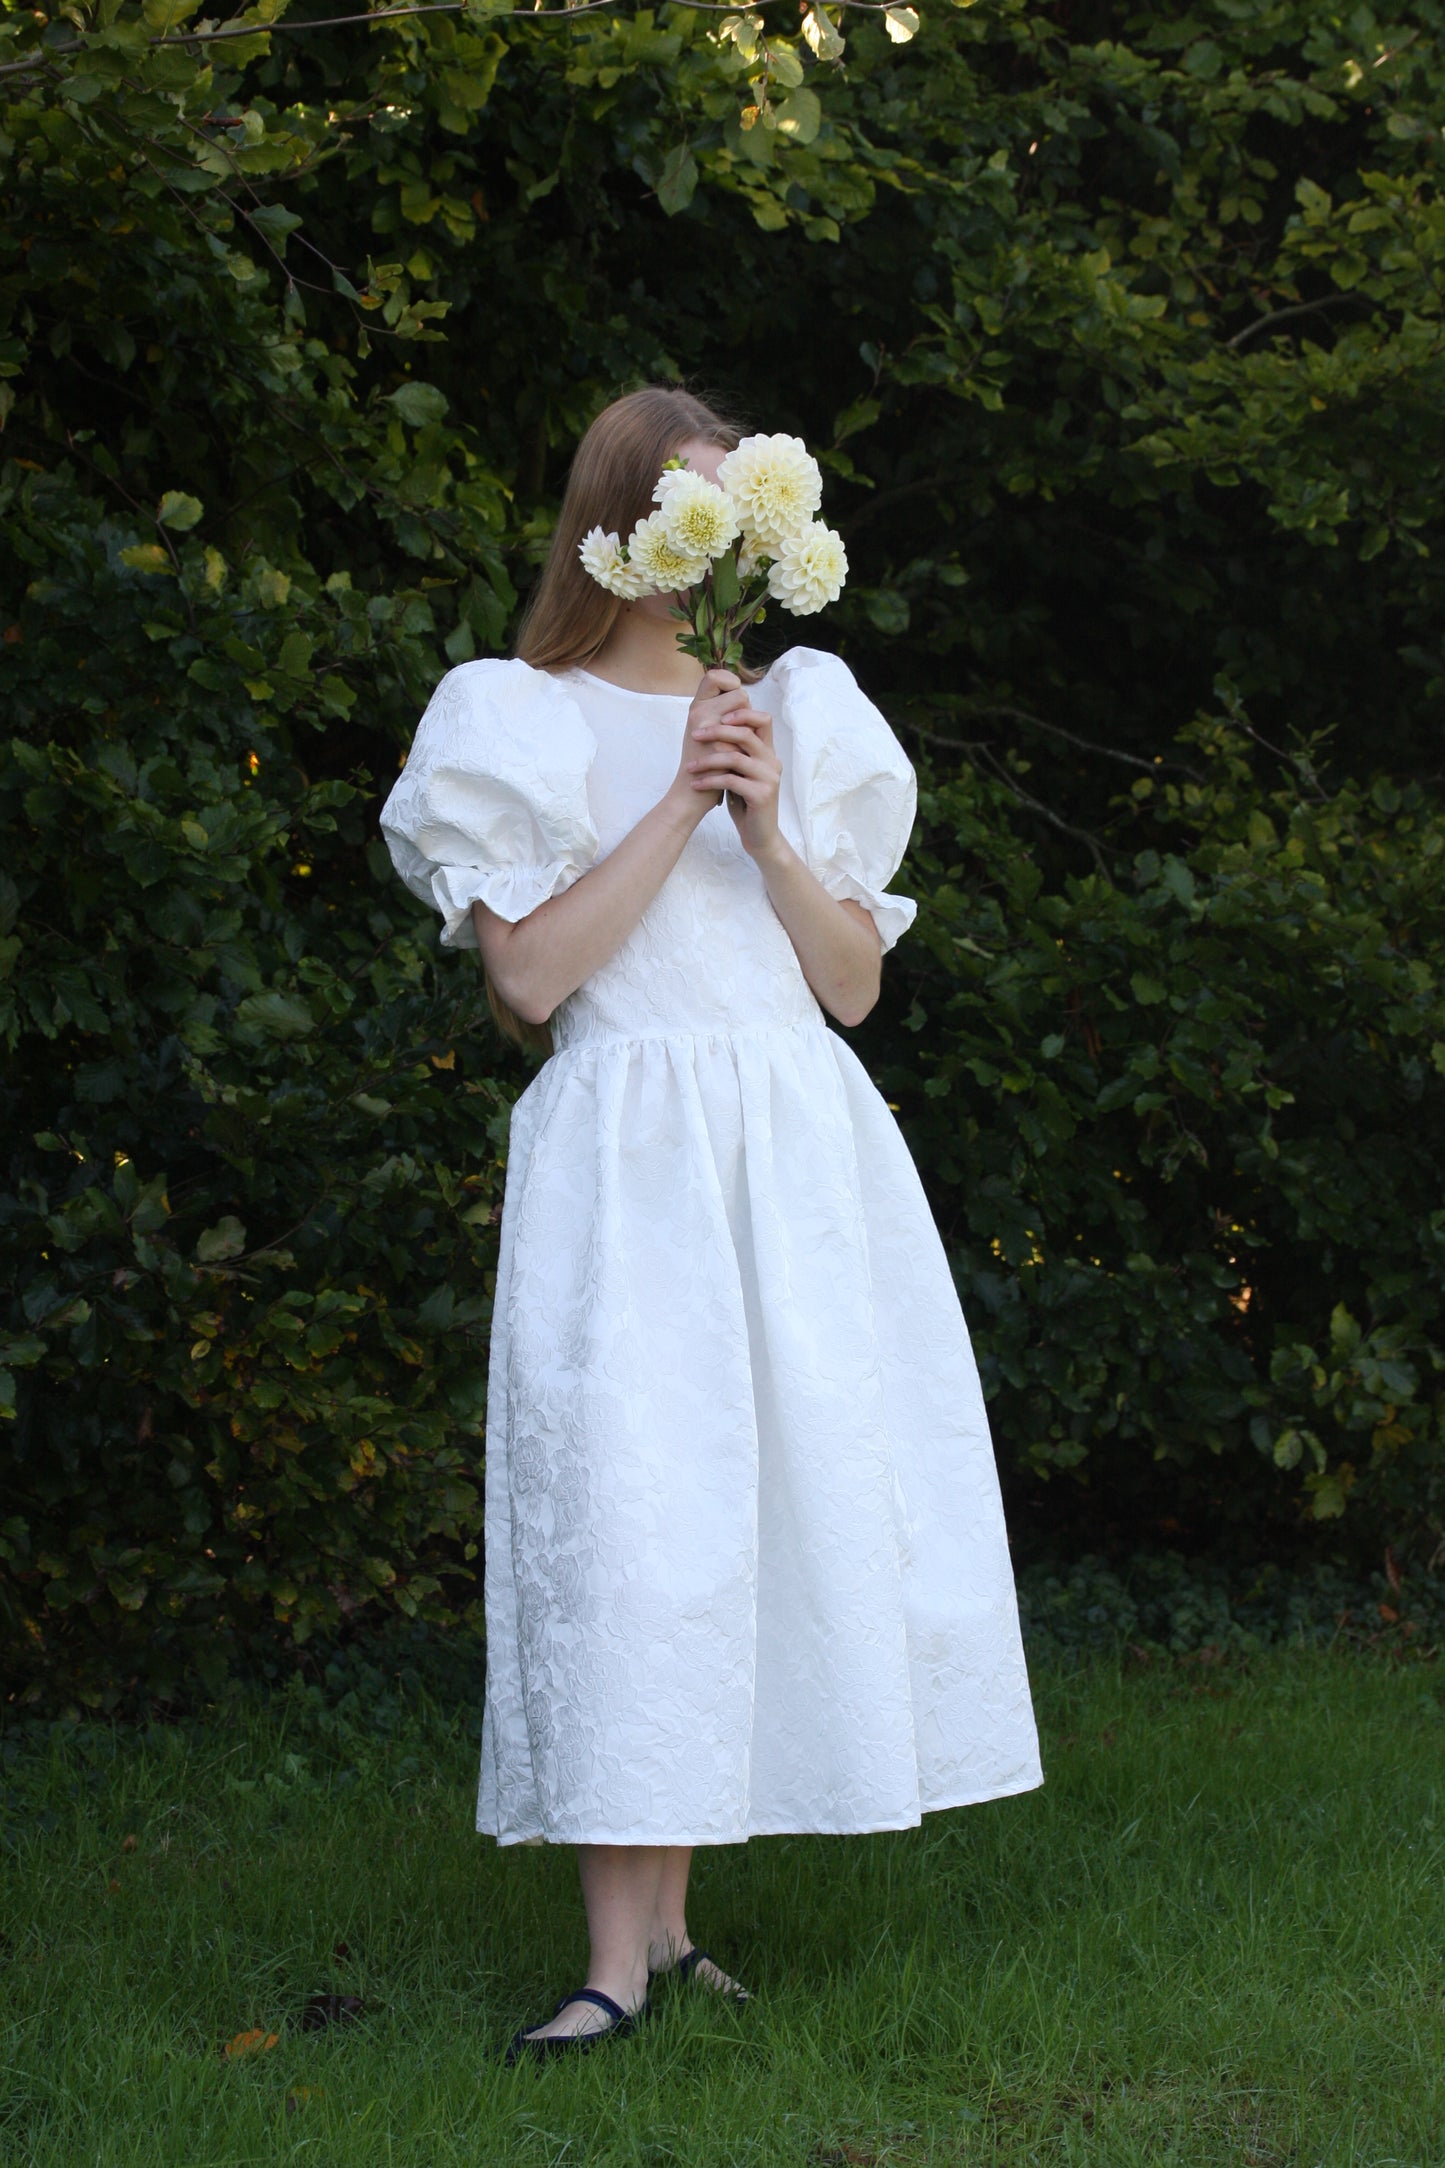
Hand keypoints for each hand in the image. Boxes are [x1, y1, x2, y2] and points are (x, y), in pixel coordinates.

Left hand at [682, 669, 782, 860]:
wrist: (760, 835)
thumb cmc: (746, 802)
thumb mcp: (741, 773)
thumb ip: (736, 752)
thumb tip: (715, 729)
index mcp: (769, 753)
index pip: (763, 720)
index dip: (742, 713)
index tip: (718, 716)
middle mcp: (772, 762)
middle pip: (746, 734)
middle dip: (717, 731)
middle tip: (695, 735)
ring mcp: (769, 778)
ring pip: (735, 757)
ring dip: (708, 760)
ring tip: (690, 767)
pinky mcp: (761, 795)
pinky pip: (731, 781)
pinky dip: (710, 781)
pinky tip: (696, 784)